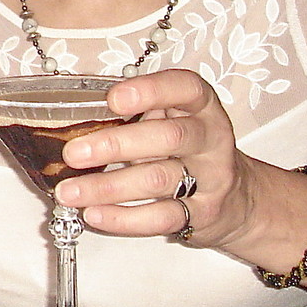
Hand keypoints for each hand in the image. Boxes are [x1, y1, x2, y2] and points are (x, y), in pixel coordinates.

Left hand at [57, 68, 251, 247]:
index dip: (151, 91)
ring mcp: (210, 178)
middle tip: (73, 154)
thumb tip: (72, 119)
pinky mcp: (203, 214)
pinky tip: (94, 213)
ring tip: (69, 192)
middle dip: (116, 145)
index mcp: (201, 107)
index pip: (185, 88)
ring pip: (159, 180)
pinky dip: (123, 218)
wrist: (237, 198)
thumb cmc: (187, 150)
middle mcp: (211, 139)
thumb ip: (137, 114)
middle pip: (169, 138)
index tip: (113, 98)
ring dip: (108, 187)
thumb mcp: (172, 120)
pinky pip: (161, 217)